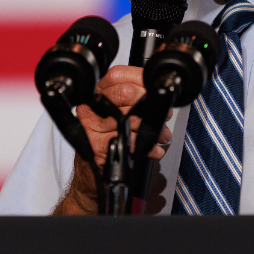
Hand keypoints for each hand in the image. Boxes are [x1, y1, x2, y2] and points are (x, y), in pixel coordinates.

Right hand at [54, 65, 171, 214]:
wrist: (92, 178)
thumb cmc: (109, 144)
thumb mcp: (121, 118)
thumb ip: (136, 103)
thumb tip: (160, 95)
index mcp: (97, 95)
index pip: (118, 75)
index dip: (142, 81)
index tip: (156, 92)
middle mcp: (91, 108)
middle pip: (126, 94)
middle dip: (151, 106)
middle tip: (163, 116)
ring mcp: (91, 127)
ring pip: (131, 118)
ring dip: (154, 129)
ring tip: (161, 136)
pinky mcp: (96, 146)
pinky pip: (129, 142)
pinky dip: (147, 148)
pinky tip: (152, 150)